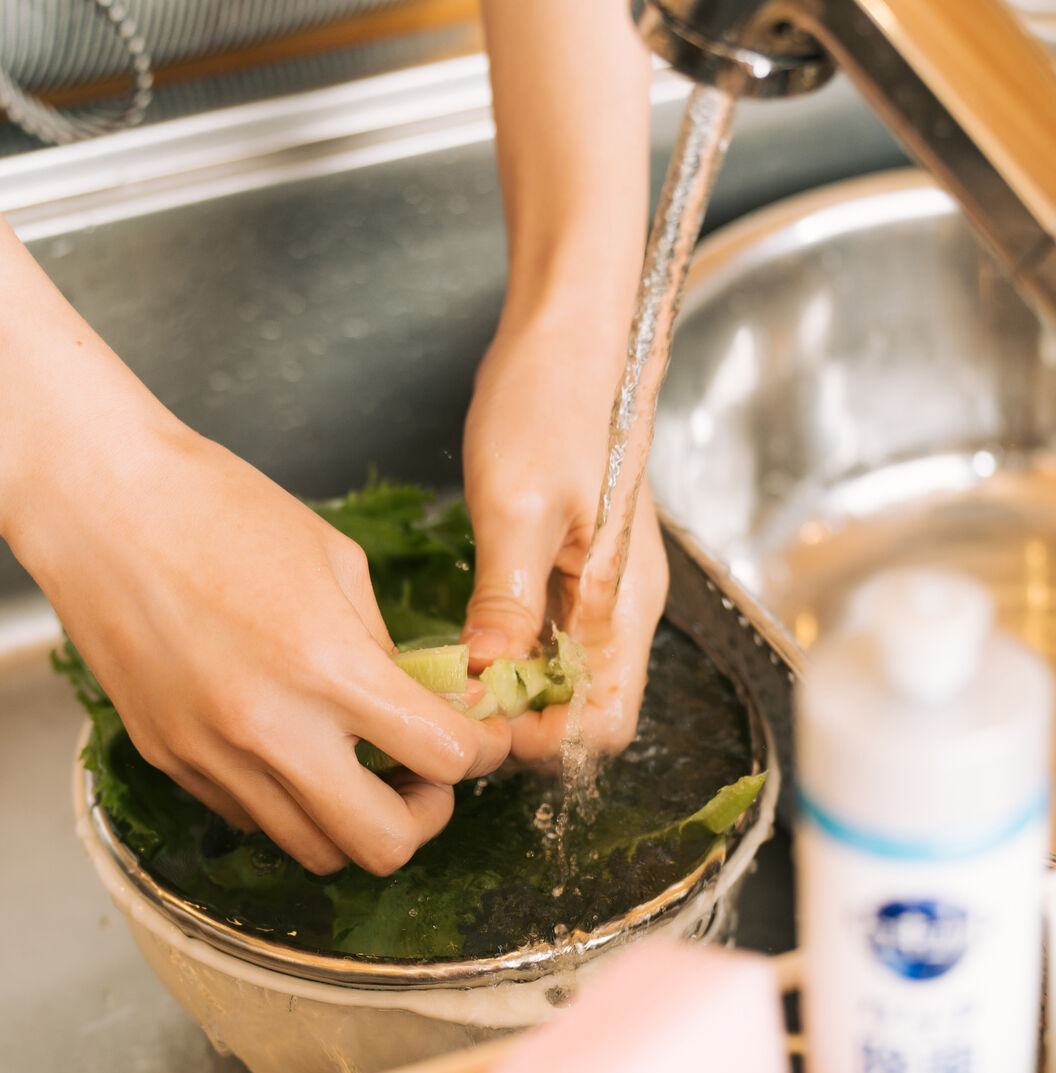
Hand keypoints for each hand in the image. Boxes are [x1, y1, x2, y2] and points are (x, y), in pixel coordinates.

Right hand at [16, 414, 510, 874]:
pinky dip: (289, 802)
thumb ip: (384, 648)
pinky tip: (292, 749)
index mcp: (328, 666)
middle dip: (425, 816)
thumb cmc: (219, 507)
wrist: (98, 502)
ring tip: (358, 768)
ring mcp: (213, 756)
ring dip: (354, 820)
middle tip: (422, 773)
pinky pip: (252, 819)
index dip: (479, 754)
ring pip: (314, 850)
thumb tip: (422, 706)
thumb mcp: (336, 561)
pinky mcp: (170, 761)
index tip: (476, 738)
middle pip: (383, 845)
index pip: (444, 758)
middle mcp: (271, 728)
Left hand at [461, 312, 668, 762]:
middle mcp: (620, 606)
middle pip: (584, 709)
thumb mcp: (519, 507)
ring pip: (563, 676)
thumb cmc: (551, 403)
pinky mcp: (573, 565)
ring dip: (511, 689)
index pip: (604, 723)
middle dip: (523, 722)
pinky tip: (462, 639)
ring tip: (449, 678)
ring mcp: (598, 586)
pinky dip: (509, 652)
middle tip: (452, 703)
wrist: (566, 333)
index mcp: (622, 602)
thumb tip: (486, 681)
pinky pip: (548, 636)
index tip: (480, 721)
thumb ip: (507, 602)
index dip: (544, 739)